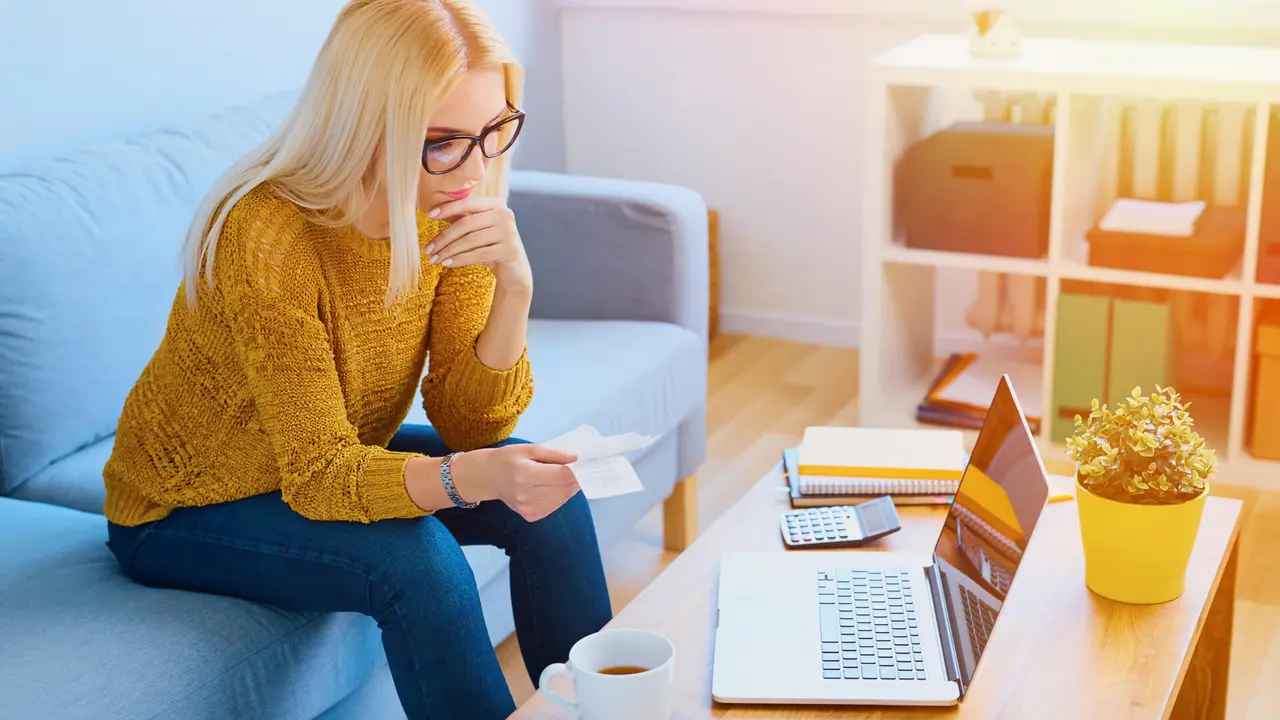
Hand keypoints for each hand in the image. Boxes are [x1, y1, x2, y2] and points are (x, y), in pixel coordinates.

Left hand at [427, 196, 532, 291]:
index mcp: (496, 204)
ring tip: (434, 259)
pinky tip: (447, 264)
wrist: (514, 269)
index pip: (467, 203)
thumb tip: (434, 210)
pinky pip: (478, 254)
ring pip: (470, 240)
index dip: (447, 208)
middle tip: (428, 249)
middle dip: (444, 237)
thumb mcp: (478, 229)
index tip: (429, 215)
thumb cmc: (491, 245)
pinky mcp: (509, 250)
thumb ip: (462, 217)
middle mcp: (505, 215)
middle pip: (466, 223)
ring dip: (449, 251)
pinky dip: (460, 259)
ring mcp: (508, 232)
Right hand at [453, 444, 580, 521]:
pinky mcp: (530, 516)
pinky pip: (554, 506)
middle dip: (575, 479)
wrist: (489, 478)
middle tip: (577, 469)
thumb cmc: (508, 459)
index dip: (575, 470)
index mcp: (524, 474)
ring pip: (562, 499)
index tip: (582, 464)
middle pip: (564, 488)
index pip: (561, 475)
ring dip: (568, 488)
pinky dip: (559, 496)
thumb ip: (553, 454)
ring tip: (562, 477)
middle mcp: (526, 494)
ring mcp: (528, 508)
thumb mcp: (529, 449)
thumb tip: (575, 459)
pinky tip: (552, 487)